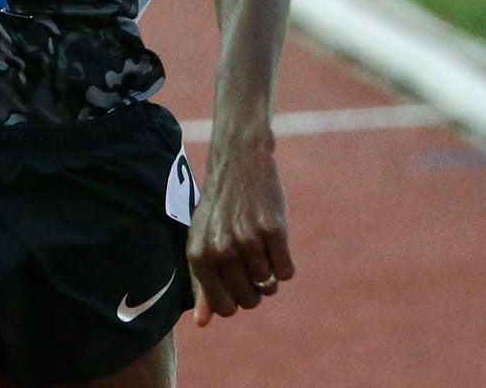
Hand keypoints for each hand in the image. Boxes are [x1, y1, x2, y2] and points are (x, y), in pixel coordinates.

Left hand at [187, 136, 292, 327]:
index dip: (237, 299)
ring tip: (259, 243)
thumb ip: (202, 284)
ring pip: (270, 285)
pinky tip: (273, 238)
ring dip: (270, 271)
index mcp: (198, 256)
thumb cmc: (220, 208)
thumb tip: (202, 324)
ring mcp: (246, 240)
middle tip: (250, 257)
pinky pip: (287, 271)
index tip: (238, 279)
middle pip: (250, 300)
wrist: (239, 162)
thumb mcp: (202, 241)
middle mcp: (220, 250)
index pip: (225, 308)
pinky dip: (285, 261)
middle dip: (255, 287)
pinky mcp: (273, 230)